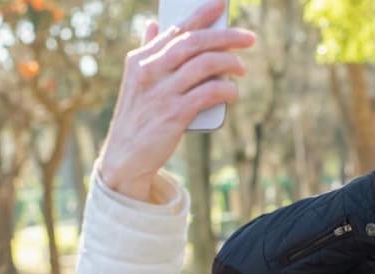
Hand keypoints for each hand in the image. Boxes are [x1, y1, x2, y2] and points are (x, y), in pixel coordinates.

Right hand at [97, 0, 254, 200]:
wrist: (126, 156)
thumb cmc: (138, 116)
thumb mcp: (136, 80)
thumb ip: (147, 51)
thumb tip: (152, 24)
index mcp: (141, 59)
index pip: (176, 30)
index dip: (201, 15)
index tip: (221, 4)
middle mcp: (150, 71)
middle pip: (194, 43)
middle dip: (225, 36)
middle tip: (249, 38)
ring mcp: (162, 92)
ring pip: (204, 65)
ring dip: (230, 63)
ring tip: (242, 68)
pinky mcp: (174, 114)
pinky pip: (208, 93)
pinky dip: (225, 89)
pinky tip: (233, 91)